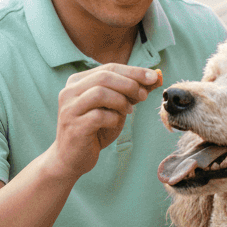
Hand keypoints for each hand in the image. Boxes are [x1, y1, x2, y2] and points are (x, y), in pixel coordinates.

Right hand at [52, 64, 161, 179]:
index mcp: (78, 81)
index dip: (133, 71)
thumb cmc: (94, 130)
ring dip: (121, 101)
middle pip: (104, 76)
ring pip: (100, 93)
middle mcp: (69, 91)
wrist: (72, 158)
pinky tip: (115, 123)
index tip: (153, 76)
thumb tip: (156, 77)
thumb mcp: (115, 108)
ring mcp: (70, 108)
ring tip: (129, 111)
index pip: (109, 68)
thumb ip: (131, 92)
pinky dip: (113, 118)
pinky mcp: (74, 126)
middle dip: (130, 84)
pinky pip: (98, 116)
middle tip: (144, 95)